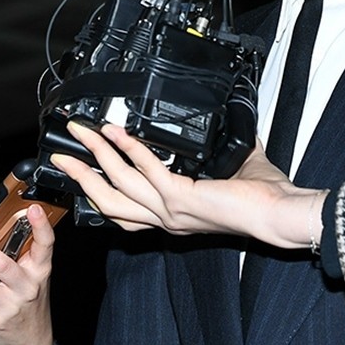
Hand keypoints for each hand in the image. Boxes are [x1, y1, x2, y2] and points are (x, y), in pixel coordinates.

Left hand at [0, 204, 53, 344]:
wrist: (30, 340)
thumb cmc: (31, 300)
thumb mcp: (36, 276)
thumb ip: (27, 254)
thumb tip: (6, 227)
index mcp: (40, 271)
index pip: (46, 245)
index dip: (41, 226)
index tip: (34, 209)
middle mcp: (26, 287)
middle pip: (3, 265)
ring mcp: (8, 306)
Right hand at [51, 123, 327, 248]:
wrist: (280, 214)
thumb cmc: (262, 199)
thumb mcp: (229, 171)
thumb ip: (215, 154)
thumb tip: (219, 125)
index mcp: (173, 217)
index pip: (124, 211)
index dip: (98, 191)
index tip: (84, 169)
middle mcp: (166, 219)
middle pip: (107, 201)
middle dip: (81, 175)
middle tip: (64, 152)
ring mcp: (171, 211)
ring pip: (118, 184)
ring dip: (97, 155)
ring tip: (83, 133)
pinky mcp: (181, 198)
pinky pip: (146, 169)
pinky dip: (129, 147)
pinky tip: (118, 131)